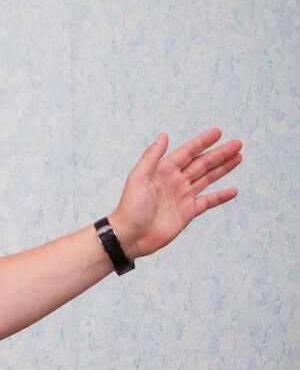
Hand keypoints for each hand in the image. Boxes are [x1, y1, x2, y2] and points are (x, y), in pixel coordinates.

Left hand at [108, 128, 241, 258]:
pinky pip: (208, 202)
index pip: (187, 152)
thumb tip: (164, 135)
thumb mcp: (139, 178)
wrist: (130, 236)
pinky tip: (233, 191)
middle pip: (201, 164)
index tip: (218, 133)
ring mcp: (182, 196)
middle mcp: (175, 181)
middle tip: (237, 144)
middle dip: (219, 154)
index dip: (202, 142)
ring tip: (238, 157)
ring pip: (207, 179)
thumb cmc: (130, 207)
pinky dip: (221, 197)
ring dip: (223, 168)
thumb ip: (151, 157)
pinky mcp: (187, 212)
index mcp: (163, 171)